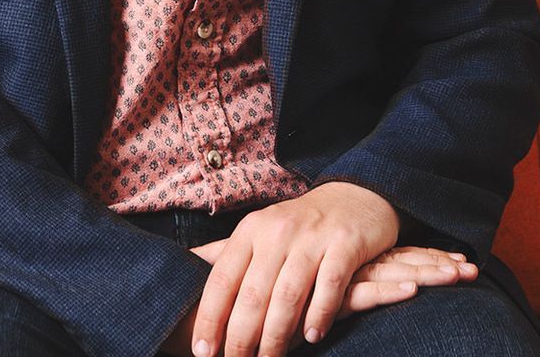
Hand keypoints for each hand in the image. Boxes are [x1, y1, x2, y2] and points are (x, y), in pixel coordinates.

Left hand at [187, 183, 470, 356]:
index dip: (210, 318)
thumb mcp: (260, 233)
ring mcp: (312, 237)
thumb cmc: (299, 227)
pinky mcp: (345, 244)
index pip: (222, 279)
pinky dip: (318, 315)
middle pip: (253, 293)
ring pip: (288, 294)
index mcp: (250, 231)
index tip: (202, 352)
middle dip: (241, 336)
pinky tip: (312, 337)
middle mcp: (277, 231)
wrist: (355, 198)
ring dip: (277, 335)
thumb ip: (227, 256)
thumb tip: (184, 267)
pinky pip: (329, 285)